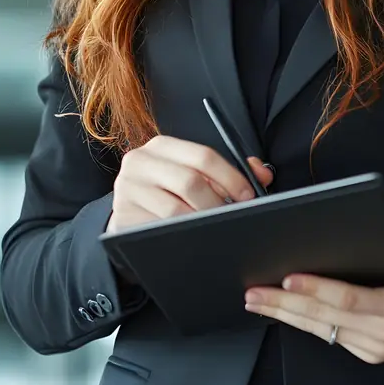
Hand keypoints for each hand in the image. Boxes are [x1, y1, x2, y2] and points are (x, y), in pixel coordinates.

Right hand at [107, 141, 272, 233]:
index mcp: (161, 146)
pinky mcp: (121, 218)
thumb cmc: (169, 191)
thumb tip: (262, 174)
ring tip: (216, 229)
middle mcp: (139, 162)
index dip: (231, 177)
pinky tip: (193, 239)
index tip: (248, 195)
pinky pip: (159, 231)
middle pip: (190, 182)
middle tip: (233, 217)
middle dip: (218, 203)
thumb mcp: (194, 173)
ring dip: (202, 222)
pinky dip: (182, 236)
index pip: (203, 156)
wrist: (130, 213)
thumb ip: (228, 170)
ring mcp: (127, 190)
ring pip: (175, 210)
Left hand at [243, 257, 383, 363]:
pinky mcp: (362, 353)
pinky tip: (281, 311)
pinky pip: (326, 335)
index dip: (317, 289)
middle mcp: (379, 333)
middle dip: (285, 304)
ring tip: (256, 301)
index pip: (349, 299)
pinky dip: (301, 322)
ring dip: (285, 315)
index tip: (289, 278)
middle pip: (324, 317)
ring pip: (319, 329)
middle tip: (254, 292)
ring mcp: (368, 347)